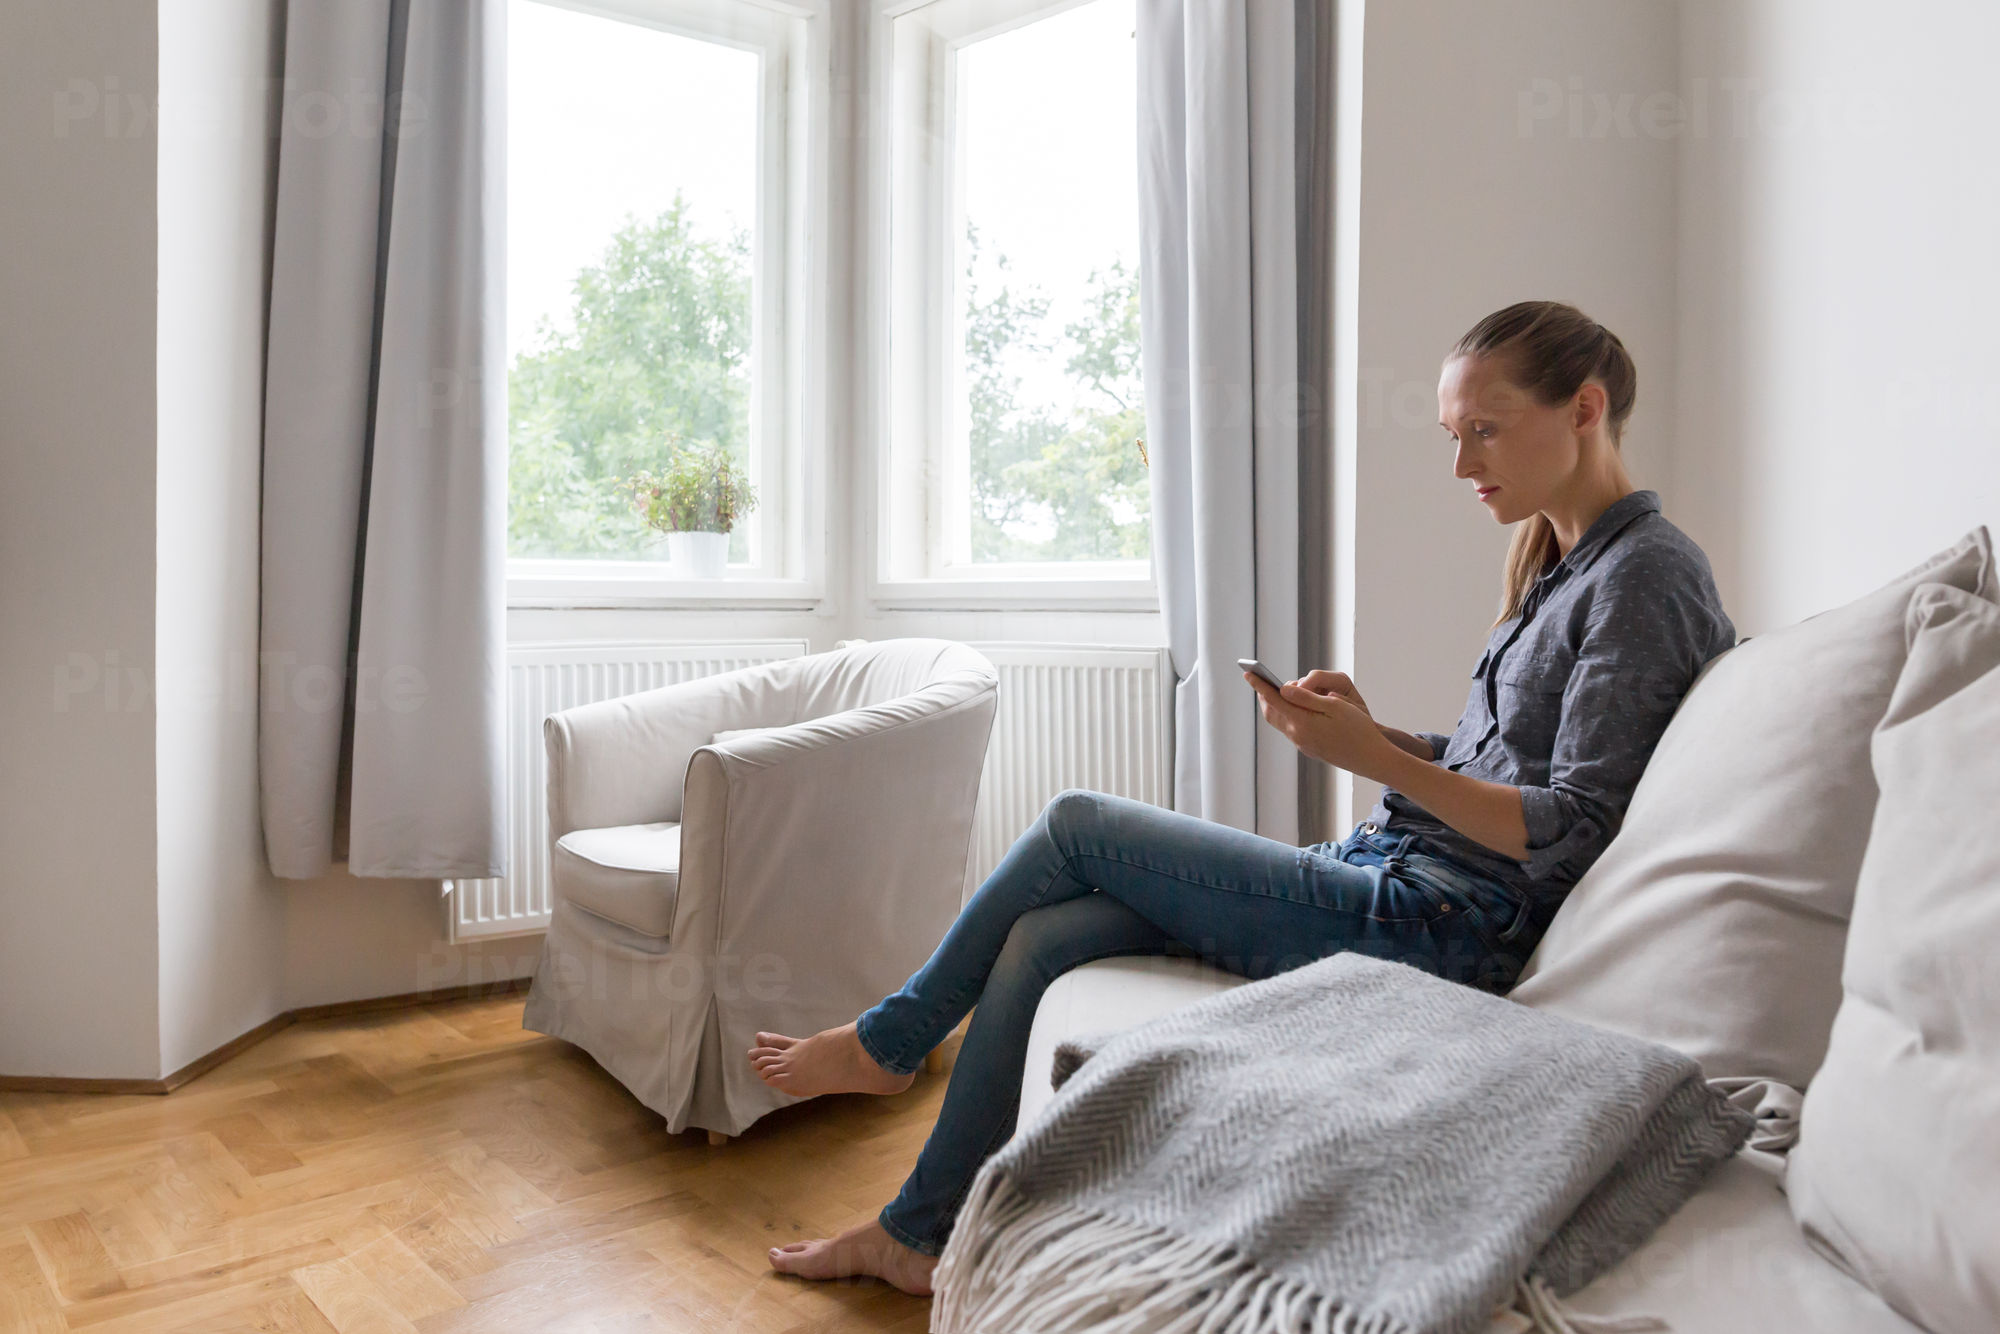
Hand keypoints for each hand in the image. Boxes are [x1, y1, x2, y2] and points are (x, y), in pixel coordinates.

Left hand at [1243, 671, 1393, 774]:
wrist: (1370, 759)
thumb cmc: (1358, 728)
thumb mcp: (1334, 706)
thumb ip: (1306, 698)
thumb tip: (1283, 689)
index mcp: (1303, 722)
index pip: (1274, 699)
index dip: (1260, 685)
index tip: (1248, 673)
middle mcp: (1298, 735)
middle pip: (1272, 712)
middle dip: (1264, 695)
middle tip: (1259, 680)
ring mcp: (1302, 744)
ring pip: (1280, 722)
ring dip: (1275, 706)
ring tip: (1274, 692)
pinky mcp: (1309, 749)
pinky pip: (1290, 729)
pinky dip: (1286, 715)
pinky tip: (1292, 708)